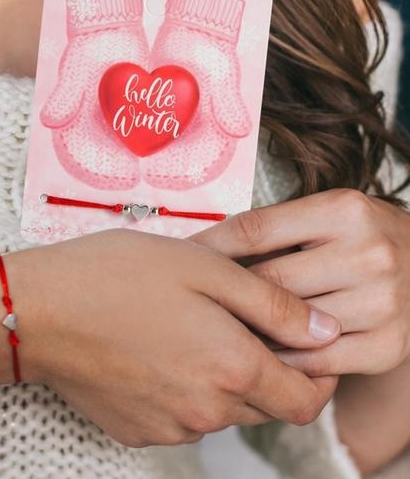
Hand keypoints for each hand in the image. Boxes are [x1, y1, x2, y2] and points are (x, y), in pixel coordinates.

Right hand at [0, 229, 339, 447]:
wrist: (37, 310)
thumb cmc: (116, 275)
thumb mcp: (203, 266)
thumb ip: (271, 304)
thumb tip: (324, 332)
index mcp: (231, 368)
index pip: (305, 399)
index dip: (314, 372)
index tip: (296, 341)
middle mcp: (206, 411)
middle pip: (262, 404)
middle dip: (262, 368)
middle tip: (226, 318)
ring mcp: (168, 427)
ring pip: (219, 409)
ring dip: (217, 375)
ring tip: (179, 325)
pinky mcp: (136, 430)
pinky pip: (178, 415)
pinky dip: (179, 387)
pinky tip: (149, 348)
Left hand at [193, 189, 409, 375]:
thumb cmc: (361, 236)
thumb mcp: (324, 214)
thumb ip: (275, 229)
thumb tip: (203, 249)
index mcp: (343, 210)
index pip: (256, 230)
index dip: (211, 246)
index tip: (182, 259)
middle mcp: (368, 252)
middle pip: (269, 280)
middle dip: (228, 292)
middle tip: (193, 300)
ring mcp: (383, 302)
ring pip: (288, 323)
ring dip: (251, 329)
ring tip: (221, 328)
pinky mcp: (389, 346)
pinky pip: (316, 361)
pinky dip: (284, 359)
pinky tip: (265, 351)